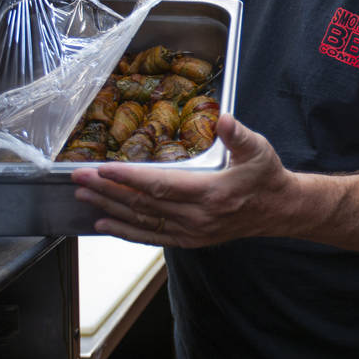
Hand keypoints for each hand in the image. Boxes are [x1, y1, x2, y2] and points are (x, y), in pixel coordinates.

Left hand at [71, 114, 295, 246]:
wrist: (279, 210)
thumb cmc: (266, 176)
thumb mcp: (258, 149)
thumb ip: (238, 135)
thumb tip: (224, 119)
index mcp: (210, 194)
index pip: (159, 185)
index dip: (128, 177)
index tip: (102, 169)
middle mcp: (197, 218)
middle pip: (142, 205)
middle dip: (107, 191)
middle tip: (79, 179)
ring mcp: (192, 232)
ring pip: (142, 222)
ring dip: (109, 209)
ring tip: (83, 197)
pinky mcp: (190, 240)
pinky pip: (151, 236)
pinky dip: (125, 232)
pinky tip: (104, 225)